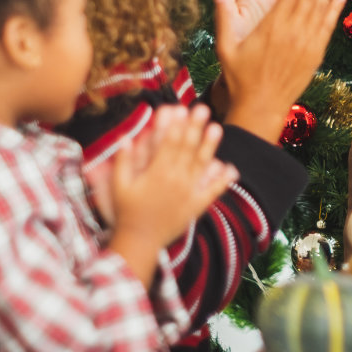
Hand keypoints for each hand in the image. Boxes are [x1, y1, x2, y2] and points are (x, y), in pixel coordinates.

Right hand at [107, 105, 236, 283]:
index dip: (176, 126)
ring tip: (217, 128)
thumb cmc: (127, 212)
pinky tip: (232, 168)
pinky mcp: (196, 206)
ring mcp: (188, 193)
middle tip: (203, 109)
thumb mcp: (119, 187)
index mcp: (157, 174)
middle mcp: (175, 181)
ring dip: (210, 146)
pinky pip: (212, 191)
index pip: (168, 144)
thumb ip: (123, 162)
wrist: (139, 242)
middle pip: (187, 149)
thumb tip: (125, 138)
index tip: (180, 108)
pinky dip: (223, 180)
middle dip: (195, 128)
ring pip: (201, 165)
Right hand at [216, 0, 348, 143]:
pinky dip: (335, 8)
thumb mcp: (225, 46)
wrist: (261, 106)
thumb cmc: (239, 76)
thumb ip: (223, 16)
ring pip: (321, 7)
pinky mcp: (316, 53)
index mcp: (271, 27)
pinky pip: (328, 26)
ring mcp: (307, 43)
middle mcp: (292, 32)